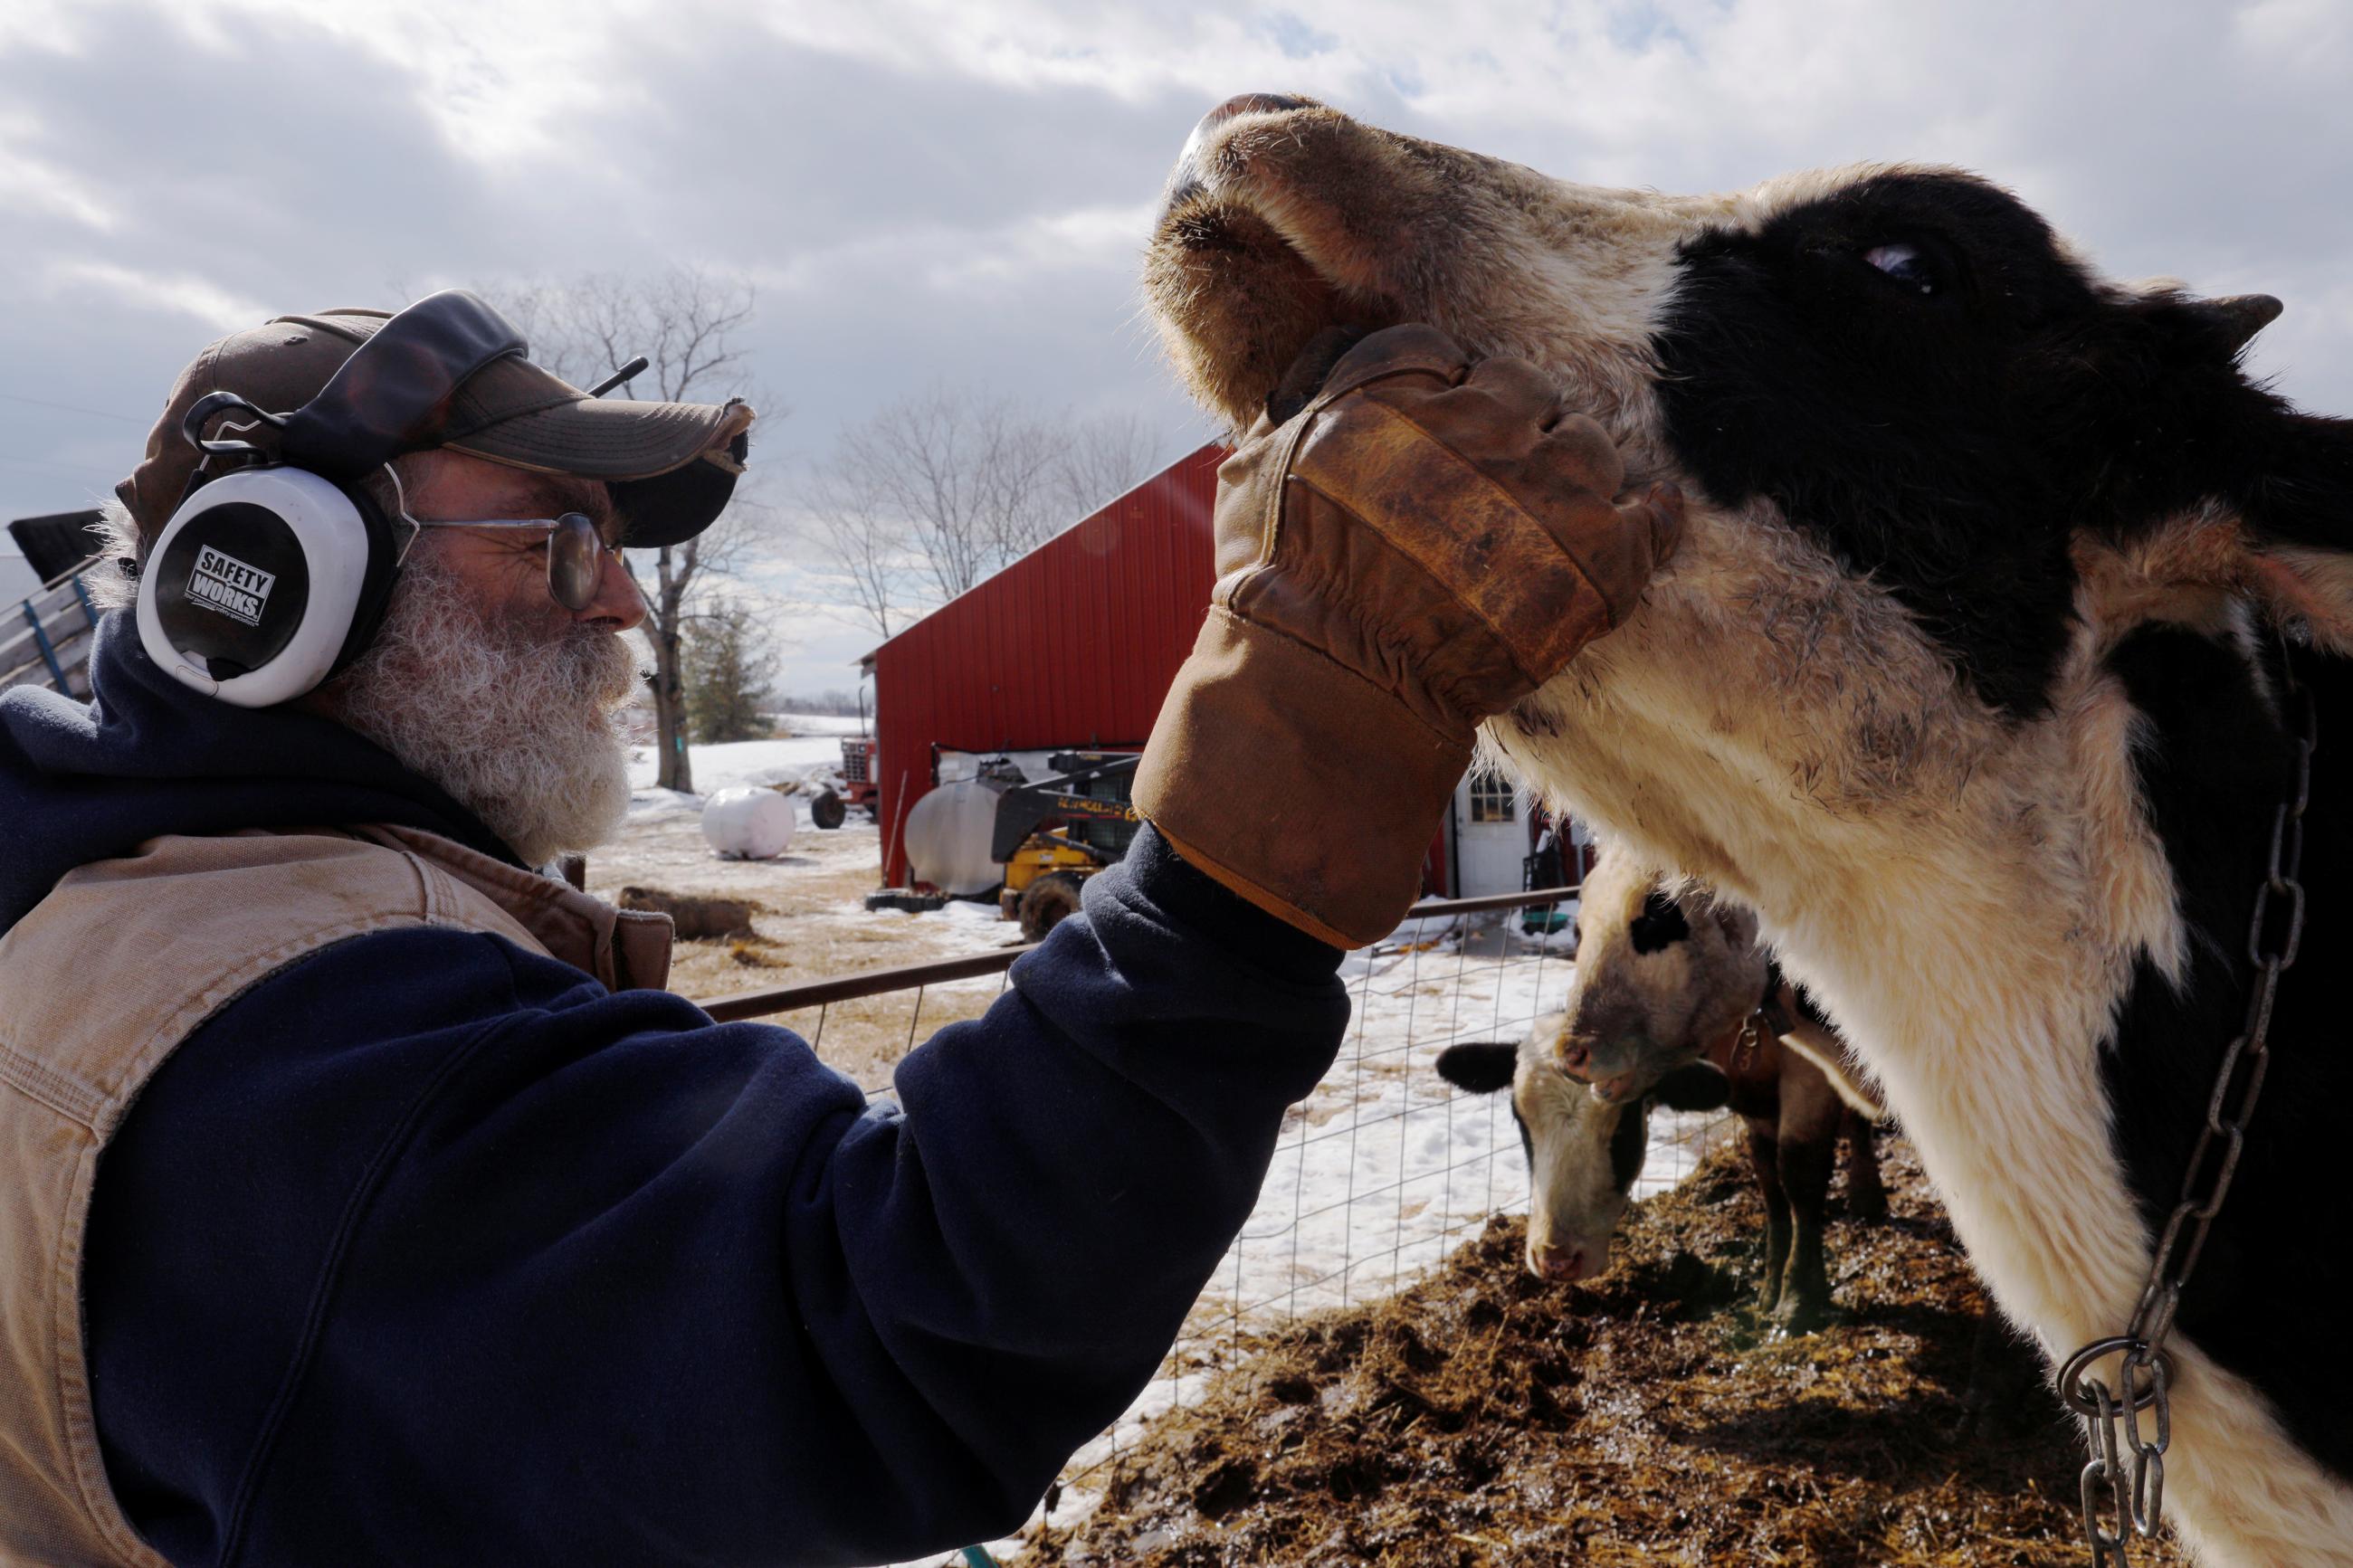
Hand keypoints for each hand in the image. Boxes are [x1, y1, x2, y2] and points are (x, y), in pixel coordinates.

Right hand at [1134, 324, 1682, 947]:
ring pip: (1586, 444)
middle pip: (1521, 389)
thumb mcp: (1254, 472)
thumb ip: (1300, 403)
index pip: (1436, 351)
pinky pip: (1650, 516)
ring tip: (1550, 522)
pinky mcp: (1592, 554)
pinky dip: (1653, 518)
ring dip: (1571, 475)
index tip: (1445, 423)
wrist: (1328, 687)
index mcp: (1390, 397)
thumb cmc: (1282, 590)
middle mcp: (1472, 426)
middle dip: (1510, 428)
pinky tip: (1649, 519)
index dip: (1443, 387)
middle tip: (1496, 484)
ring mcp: (1541, 487)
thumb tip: (1324, 362)